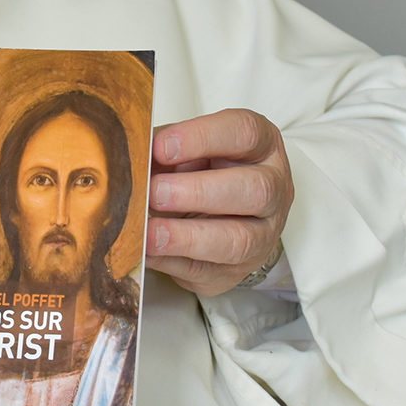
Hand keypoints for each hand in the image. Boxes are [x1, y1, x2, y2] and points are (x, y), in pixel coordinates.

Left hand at [146, 108, 293, 296]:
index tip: (160, 148)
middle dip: (199, 192)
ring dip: (188, 236)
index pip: (245, 133)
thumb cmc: (205, 171)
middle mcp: (273, 188)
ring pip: (239, 240)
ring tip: (150, 232)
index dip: (201, 138)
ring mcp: (261, 234)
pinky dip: (173, 262)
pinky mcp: (236, 270)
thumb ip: (165, 147)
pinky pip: (209, 272)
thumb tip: (133, 154)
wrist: (219, 214)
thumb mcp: (189, 147)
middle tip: (156, 192)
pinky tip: (148, 251)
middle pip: (254, 190)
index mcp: (262, 145)